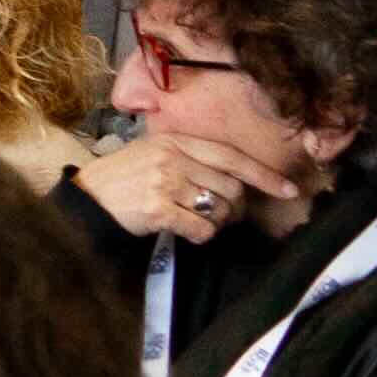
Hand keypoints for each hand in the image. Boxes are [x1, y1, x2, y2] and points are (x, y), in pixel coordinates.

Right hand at [70, 123, 279, 242]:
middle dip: (235, 206)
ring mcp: (166, 183)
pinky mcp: (160, 209)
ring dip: (217, 223)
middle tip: (225, 215)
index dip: (263, 173)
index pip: (230, 156)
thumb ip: (189, 157)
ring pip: (219, 210)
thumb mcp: (154, 153)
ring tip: (198, 220)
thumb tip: (234, 180)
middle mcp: (173, 158)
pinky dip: (201, 236)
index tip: (287, 188)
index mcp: (175, 140)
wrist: (88, 198)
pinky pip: (202, 229)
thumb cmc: (124, 177)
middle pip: (231, 186)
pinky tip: (187, 232)